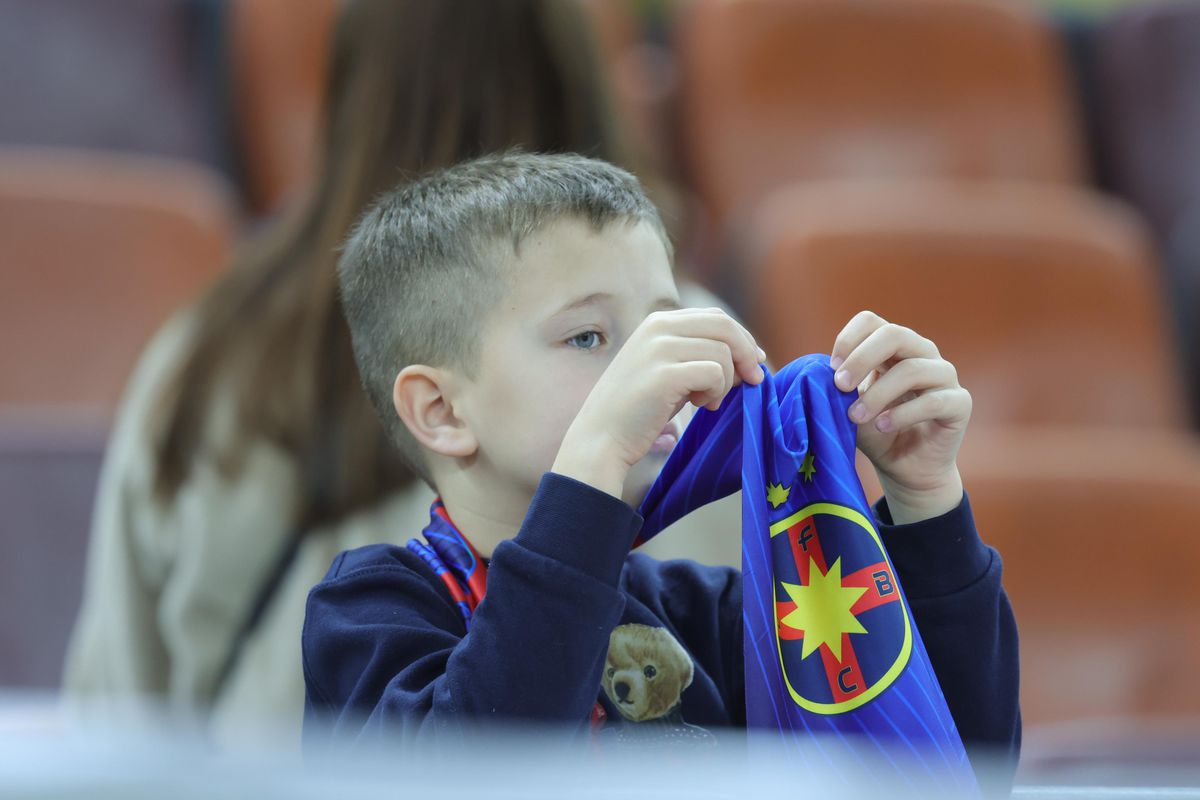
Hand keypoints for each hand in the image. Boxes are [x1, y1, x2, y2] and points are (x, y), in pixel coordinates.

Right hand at [553, 308, 765, 497]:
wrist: (601, 438)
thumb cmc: (638, 410)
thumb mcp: (666, 370)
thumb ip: (697, 355)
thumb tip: (748, 355)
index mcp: (658, 322)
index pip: (715, 317)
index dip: (742, 339)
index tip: (753, 363)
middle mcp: (658, 328)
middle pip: (724, 327)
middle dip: (746, 354)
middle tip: (752, 381)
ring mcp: (659, 349)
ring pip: (723, 353)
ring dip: (726, 382)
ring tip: (707, 402)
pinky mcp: (664, 374)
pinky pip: (715, 373)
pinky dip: (716, 392)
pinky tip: (700, 405)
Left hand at [830, 311, 970, 523]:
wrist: (906, 468)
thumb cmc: (876, 431)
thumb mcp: (850, 406)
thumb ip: (841, 388)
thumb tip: (821, 375)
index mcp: (893, 347)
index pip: (872, 321)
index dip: (848, 339)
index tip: (830, 368)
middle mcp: (922, 354)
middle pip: (894, 335)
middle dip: (861, 358)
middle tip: (840, 386)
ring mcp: (944, 376)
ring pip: (912, 370)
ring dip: (878, 394)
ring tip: (856, 417)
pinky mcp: (960, 403)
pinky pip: (933, 401)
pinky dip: (903, 414)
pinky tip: (883, 425)